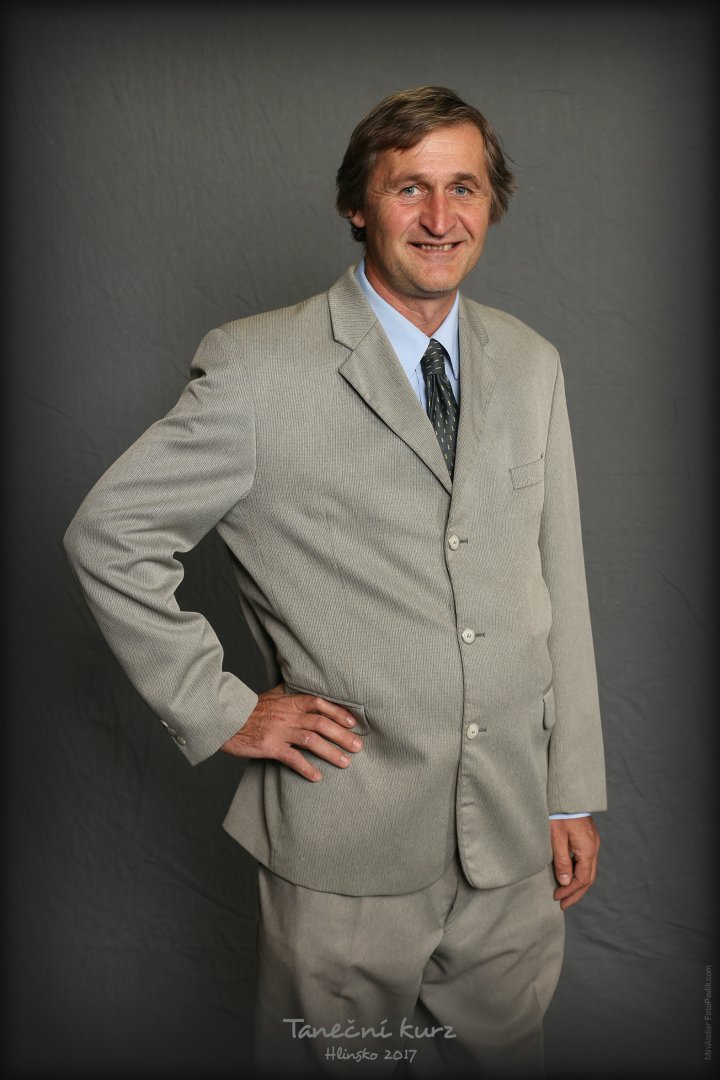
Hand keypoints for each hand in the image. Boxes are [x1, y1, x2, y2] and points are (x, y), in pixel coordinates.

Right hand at [221, 684, 362, 781]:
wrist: (225, 719)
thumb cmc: (249, 708)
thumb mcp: (270, 695)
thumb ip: (287, 691)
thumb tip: (297, 684)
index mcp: (290, 701)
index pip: (319, 703)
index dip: (338, 712)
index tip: (353, 723)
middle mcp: (288, 715)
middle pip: (321, 723)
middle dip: (342, 736)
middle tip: (358, 746)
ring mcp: (279, 731)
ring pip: (312, 741)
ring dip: (331, 752)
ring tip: (346, 762)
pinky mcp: (269, 747)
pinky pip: (292, 758)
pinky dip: (306, 768)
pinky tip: (317, 777)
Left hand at [550, 816, 600, 909]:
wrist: (568, 793)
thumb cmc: (559, 813)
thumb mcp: (556, 838)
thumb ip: (561, 861)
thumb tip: (565, 882)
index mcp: (587, 850)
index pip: (582, 879)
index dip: (570, 892)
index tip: (557, 898)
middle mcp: (594, 848)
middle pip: (588, 878)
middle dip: (576, 893)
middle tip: (563, 904)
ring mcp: (593, 842)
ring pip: (589, 870)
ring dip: (578, 884)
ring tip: (566, 893)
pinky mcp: (589, 838)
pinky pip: (587, 861)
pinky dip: (579, 872)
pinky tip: (570, 875)